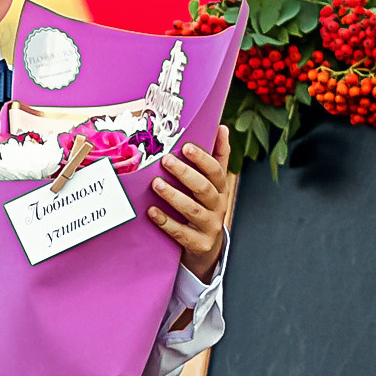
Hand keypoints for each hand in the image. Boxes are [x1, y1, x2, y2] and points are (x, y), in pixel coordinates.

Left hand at [147, 126, 233, 278]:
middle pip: (203, 188)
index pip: (216, 171)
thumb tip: (222, 127)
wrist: (206, 247)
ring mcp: (209, 226)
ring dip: (173, 195)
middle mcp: (218, 206)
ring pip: (192, 210)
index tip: (185, 146)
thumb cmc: (205, 207)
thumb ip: (218, 157)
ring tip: (156, 183)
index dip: (202, 158)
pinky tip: (152, 211)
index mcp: (221, 189)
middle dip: (184, 173)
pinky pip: (181, 232)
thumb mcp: (214, 185)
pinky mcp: (199, 243)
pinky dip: (166, 222)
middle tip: (166, 160)